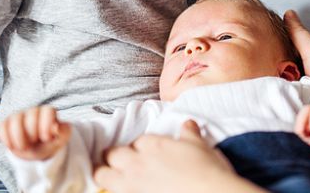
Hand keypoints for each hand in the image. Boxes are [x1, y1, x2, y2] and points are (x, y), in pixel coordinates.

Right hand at [0, 106, 70, 160]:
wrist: (38, 150)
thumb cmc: (51, 141)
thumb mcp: (62, 138)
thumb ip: (64, 131)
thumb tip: (57, 127)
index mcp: (48, 112)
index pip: (47, 110)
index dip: (46, 124)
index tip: (46, 138)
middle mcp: (33, 111)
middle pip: (31, 114)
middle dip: (32, 133)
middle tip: (34, 143)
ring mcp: (19, 116)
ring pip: (15, 119)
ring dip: (18, 136)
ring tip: (23, 147)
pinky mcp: (6, 124)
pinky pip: (2, 126)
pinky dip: (6, 138)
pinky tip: (12, 146)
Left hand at [94, 121, 257, 192]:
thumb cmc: (206, 170)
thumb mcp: (200, 146)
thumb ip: (189, 133)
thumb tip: (187, 124)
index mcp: (154, 145)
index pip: (137, 141)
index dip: (139, 145)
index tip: (143, 150)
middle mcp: (138, 163)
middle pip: (113, 154)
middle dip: (113, 155)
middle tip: (117, 159)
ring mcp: (132, 183)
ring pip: (103, 175)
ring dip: (103, 173)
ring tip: (106, 175)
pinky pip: (111, 192)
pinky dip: (112, 189)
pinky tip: (118, 189)